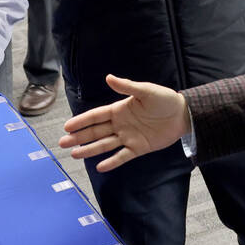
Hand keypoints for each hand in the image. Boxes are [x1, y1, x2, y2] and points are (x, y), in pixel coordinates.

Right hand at [58, 74, 189, 171]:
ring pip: (105, 144)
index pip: (95, 116)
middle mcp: (120, 124)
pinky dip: (112, 162)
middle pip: (95, 132)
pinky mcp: (139, 148)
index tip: (67, 126)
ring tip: (74, 155)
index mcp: (119, 109)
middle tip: (62, 143)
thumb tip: (108, 77)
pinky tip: (100, 167)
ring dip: (90, 150)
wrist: (182, 114)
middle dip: (79, 137)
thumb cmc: (164, 99)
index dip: (81, 121)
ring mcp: (128, 137)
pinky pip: (122, 156)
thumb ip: (127, 86)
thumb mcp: (146, 91)